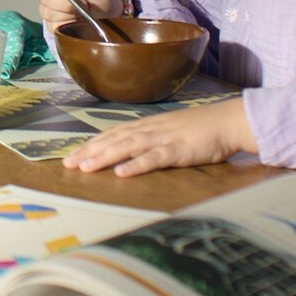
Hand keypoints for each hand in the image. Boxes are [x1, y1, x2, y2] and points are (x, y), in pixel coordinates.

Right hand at [32, 0, 122, 31]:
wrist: (109, 13)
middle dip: (65, 2)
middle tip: (83, 2)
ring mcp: (50, 8)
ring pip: (49, 13)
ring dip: (69, 14)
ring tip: (82, 10)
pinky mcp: (53, 24)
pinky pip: (54, 26)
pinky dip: (68, 24)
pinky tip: (77, 20)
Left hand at [61, 99, 255, 175]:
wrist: (228, 121)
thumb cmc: (201, 129)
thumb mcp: (170, 131)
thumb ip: (151, 139)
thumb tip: (131, 151)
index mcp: (147, 125)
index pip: (111, 134)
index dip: (91, 144)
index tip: (72, 154)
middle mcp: (150, 129)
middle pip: (113, 140)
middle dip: (89, 152)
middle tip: (68, 164)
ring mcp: (163, 138)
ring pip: (127, 147)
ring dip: (104, 157)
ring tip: (85, 167)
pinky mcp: (178, 150)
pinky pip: (154, 158)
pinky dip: (136, 165)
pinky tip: (121, 173)